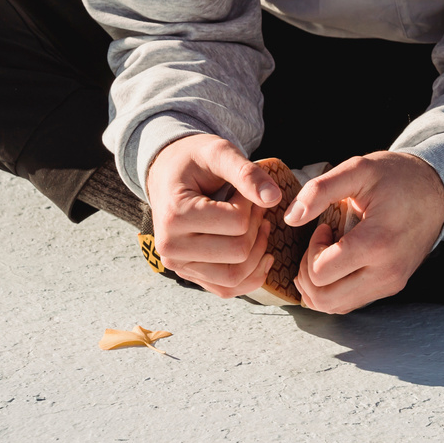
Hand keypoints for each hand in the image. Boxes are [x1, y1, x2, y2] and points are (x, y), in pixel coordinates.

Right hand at [146, 133, 283, 298]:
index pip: (236, 223)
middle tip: (255, 207)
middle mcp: (170, 247)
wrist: (169, 172)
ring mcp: (179, 265)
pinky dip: (251, 276)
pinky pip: (227, 289)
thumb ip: (246, 172)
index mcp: (174, 215)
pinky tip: (263, 253)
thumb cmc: (194, 160)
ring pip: (234, 277)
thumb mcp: (218, 153)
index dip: (252, 204)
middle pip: (238, 252)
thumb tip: (274, 198)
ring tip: (259, 226)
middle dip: (256, 227)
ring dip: (257, 252)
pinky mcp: (190, 275)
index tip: (245, 190)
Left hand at [289, 151, 443, 313]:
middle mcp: (386, 273)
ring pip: (335, 307)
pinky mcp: (391, 288)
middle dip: (308, 273)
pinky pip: (350, 303)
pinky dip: (334, 288)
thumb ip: (320, 190)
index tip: (324, 227)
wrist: (437, 191)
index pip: (320, 273)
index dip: (311, 249)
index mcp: (377, 243)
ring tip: (327, 253)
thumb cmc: (398, 177)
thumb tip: (291, 217)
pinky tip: (340, 261)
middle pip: (323, 299)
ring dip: (319, 285)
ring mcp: (390, 284)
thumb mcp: (358, 169)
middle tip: (319, 245)